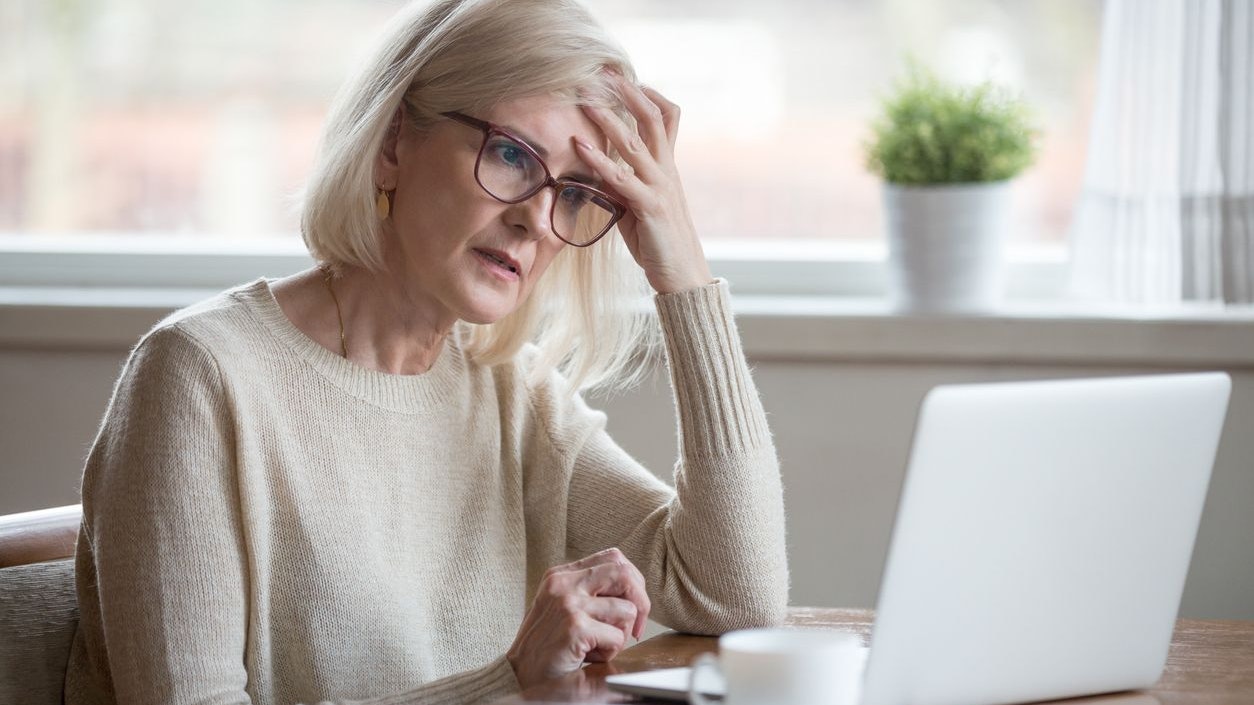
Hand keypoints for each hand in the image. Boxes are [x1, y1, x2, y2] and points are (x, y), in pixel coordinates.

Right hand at [506, 548, 650, 688]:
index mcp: (561, 575)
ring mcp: (569, 603)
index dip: (633, 581)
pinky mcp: (575, 627)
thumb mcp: (562, 606)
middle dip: (640, 601)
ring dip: (621, 635)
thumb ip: (589, 591)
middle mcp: (564, 584)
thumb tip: (634, 587)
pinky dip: (610, 652)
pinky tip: (589, 656)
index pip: (613, 558)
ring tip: (598, 646)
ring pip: (627, 610)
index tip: (633, 605)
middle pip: (624, 573)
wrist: (519, 674)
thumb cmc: (546, 644)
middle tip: (635, 628)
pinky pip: (618, 638)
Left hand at [575, 75, 712, 293]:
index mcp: (667, 168)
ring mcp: (661, 187)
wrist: (683, 275)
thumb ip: (622, 185)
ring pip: (635, 143)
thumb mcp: (637, 207)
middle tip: (604, 73)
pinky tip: (580, 147)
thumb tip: (597, 170)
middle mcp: (667, 171)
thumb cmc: (658, 242)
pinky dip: (599, 160)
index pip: (667, 119)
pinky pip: (622, 178)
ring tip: (585, 100)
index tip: (628, 79)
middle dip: (628, 93)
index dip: (650, 95)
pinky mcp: (650, 207)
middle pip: (652, 119)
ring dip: (608, 119)